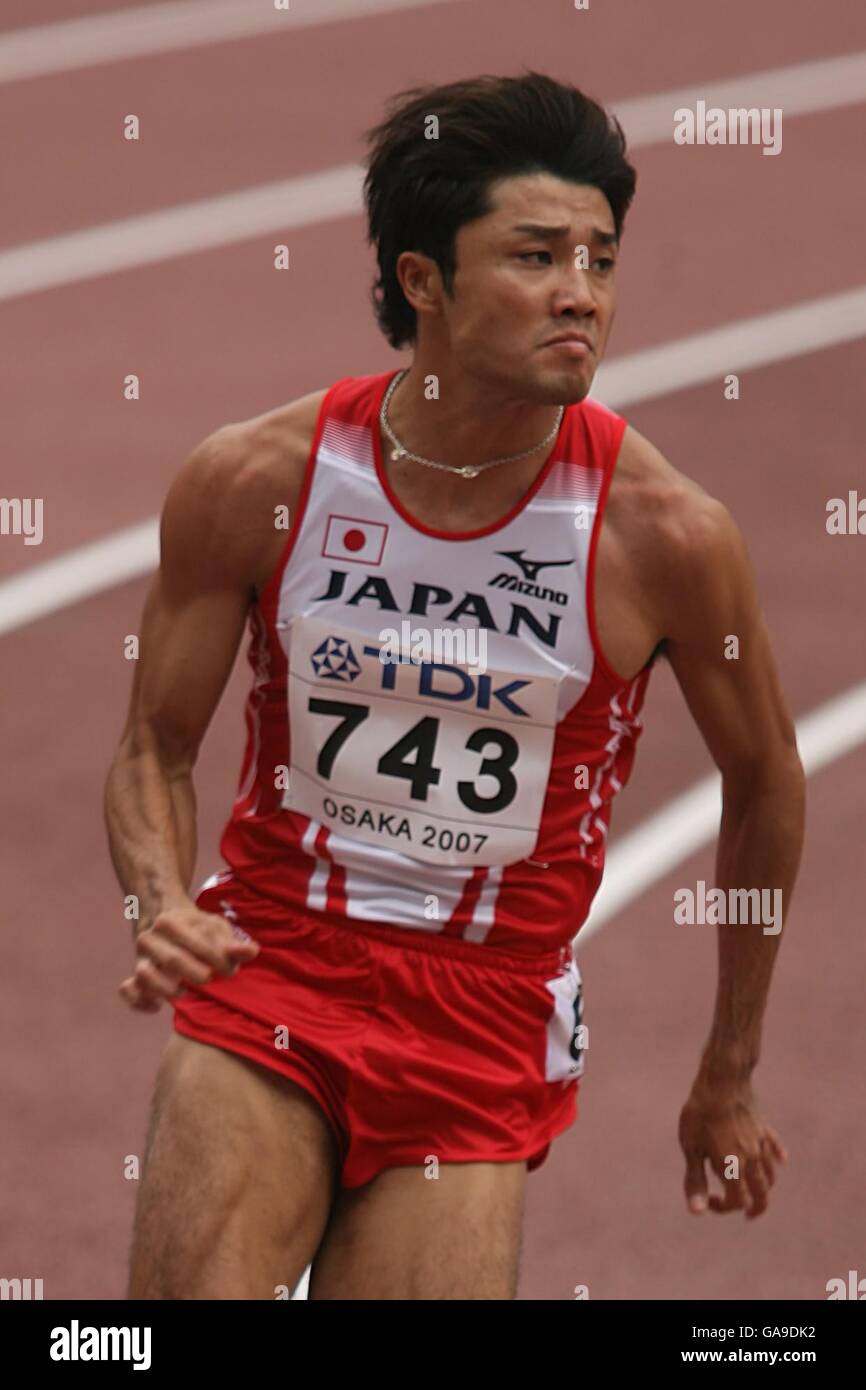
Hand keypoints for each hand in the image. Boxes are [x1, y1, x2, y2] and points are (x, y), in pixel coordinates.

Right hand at [119, 901, 259, 1012]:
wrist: (166, 925)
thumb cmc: (197, 930)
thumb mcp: (215, 929)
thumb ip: (233, 943)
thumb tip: (252, 951)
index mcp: (169, 921)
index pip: (195, 942)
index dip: (216, 958)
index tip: (229, 968)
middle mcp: (149, 938)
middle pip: (171, 960)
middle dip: (195, 973)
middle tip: (209, 979)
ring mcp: (139, 959)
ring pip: (144, 976)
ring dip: (166, 989)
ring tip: (184, 993)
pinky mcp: (134, 977)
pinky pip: (128, 991)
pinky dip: (140, 1002)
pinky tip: (158, 1007)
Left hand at [678, 1078, 787, 1219]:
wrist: (722, 1079)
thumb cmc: (701, 1113)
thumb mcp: (691, 1147)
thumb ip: (695, 1181)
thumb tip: (697, 1211)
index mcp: (734, 1167)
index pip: (739, 1201)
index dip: (724, 1207)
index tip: (709, 1197)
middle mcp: (753, 1159)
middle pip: (763, 1195)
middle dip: (754, 1207)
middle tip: (746, 1212)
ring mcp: (761, 1143)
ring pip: (771, 1175)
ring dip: (763, 1187)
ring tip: (752, 1188)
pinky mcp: (764, 1127)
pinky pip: (776, 1148)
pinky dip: (778, 1159)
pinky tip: (780, 1160)